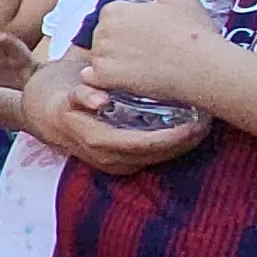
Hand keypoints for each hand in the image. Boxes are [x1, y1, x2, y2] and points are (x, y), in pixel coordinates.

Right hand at [24, 67, 210, 174]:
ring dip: (183, 146)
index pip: (142, 145)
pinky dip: (173, 147)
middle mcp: (108, 159)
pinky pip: (152, 158)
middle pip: (155, 156)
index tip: (194, 124)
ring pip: (157, 160)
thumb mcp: (69, 92)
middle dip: (185, 142)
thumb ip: (84, 94)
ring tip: (206, 126)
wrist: (46, 117)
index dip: (171, 138)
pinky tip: (190, 133)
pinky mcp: (123, 163)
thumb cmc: (63, 99)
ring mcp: (116, 164)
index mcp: (97, 142)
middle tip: (210, 121)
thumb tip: (99, 100)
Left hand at [80, 0, 239, 111]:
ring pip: (100, 57)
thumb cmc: (193, 31)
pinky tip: (126, 77)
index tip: (150, 31)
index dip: (132, 24)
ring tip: (143, 63)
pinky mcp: (105, 79)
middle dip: (121, 41)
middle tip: (149, 48)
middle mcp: (102, 32)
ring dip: (114, 60)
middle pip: (104, 36)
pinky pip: (93, 78)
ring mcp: (102, 57)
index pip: (112, 16)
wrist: (203, 68)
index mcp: (114, 10)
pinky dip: (103, 79)